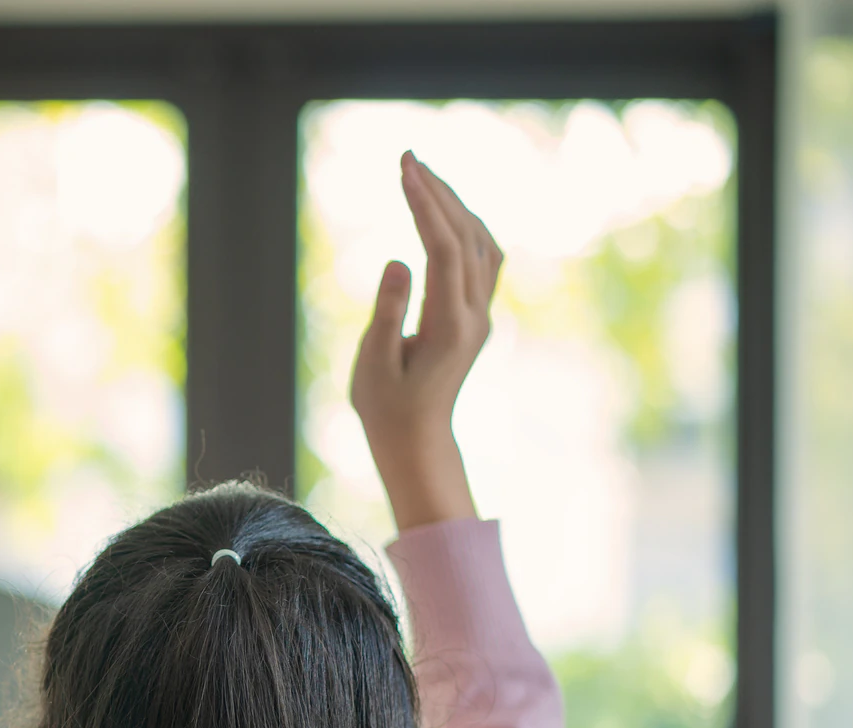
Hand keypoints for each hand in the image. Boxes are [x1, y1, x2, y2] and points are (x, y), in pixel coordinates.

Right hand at [349, 152, 502, 531]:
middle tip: (407, 158)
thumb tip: (398, 261)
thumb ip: (388, 312)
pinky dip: (463, 225)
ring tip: (422, 176)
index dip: (424, 205)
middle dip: (438, 192)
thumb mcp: (374, 363)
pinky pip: (480, 257)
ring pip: (479, 242)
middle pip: (466, 236)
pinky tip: (444, 212)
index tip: (403, 170)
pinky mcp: (475, 315)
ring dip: (454, 204)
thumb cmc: (386, 407)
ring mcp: (480, 314)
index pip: (443, 248)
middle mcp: (474, 315)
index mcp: (450, 326)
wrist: (416, 440)